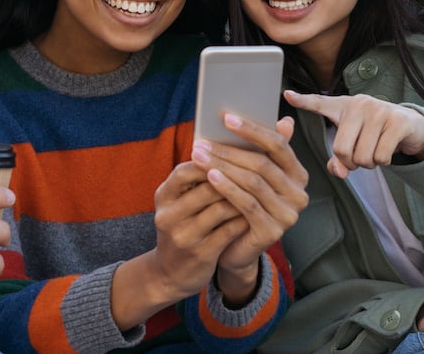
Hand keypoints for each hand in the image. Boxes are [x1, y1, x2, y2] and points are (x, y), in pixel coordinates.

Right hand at [147, 161, 249, 301]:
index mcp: (164, 197)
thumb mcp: (178, 204)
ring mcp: (184, 236)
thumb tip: (226, 149)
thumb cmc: (181, 229)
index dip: (212, 161)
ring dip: (243, 198)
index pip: (186, 170)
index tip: (235, 155)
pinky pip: (229, 230)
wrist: (168, 273)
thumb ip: (196, 180)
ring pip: (221, 208)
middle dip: (234, 178)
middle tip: (257, 170)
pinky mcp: (201, 254)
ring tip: (259, 190)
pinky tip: (255, 213)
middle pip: (207, 188)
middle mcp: (169, 215)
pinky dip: (244, 219)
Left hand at [192, 114, 308, 303]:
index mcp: (298, 175)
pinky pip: (247, 204)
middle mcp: (299, 194)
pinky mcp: (273, 232)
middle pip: (262, 164)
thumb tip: (285, 118)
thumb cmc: (240, 203)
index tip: (226, 117)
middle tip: (202, 142)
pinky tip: (209, 176)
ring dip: (223, 166)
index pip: (279, 145)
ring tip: (198, 156)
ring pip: (253, 182)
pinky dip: (227, 187)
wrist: (234, 247)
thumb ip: (261, 149)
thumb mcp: (250, 174)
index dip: (252, 130)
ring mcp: (288, 215)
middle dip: (229, 150)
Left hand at [284, 90, 423, 178]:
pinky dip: (383, 162)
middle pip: (341, 149)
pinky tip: (387, 150)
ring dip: (369, 163)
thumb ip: (339, 160)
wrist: (411, 126)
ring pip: (362, 156)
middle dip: (350, 162)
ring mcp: (379, 110)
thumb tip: (340, 172)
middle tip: (359, 157)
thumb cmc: (375, 134)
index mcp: (343, 106)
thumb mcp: (354, 143)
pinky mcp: (397, 121)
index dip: (303, 101)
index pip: (319, 103)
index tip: (287, 95)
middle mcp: (359, 104)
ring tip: (374, 151)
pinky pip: (381, 156)